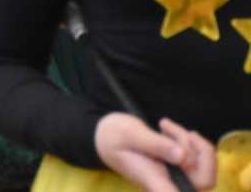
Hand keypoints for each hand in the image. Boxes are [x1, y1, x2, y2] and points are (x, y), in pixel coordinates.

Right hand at [95, 113, 216, 190]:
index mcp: (155, 182)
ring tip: (165, 125)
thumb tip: (183, 157)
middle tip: (186, 133)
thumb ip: (156, 145)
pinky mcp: (177, 167)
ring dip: (190, 141)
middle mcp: (168, 183)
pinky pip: (195, 157)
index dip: (198, 178)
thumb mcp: (130, 134)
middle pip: (204, 179)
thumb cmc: (114, 137)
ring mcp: (174, 176)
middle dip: (201, 152)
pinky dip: (188, 140)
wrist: (105, 137)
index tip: (186, 157)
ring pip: (201, 165)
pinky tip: (168, 129)